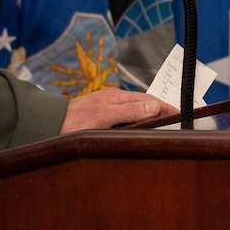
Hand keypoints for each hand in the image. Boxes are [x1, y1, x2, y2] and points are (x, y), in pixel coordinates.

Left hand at [60, 87, 176, 131]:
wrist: (48, 125)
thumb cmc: (73, 121)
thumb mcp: (104, 116)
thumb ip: (129, 111)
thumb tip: (155, 107)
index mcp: (117, 97)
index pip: (149, 100)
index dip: (166, 107)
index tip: (181, 114)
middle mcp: (114, 102)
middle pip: (144, 106)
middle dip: (161, 112)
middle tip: (177, 122)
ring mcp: (108, 110)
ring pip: (136, 113)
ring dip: (149, 119)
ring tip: (163, 127)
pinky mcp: (102, 120)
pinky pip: (126, 121)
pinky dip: (137, 125)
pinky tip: (139, 132)